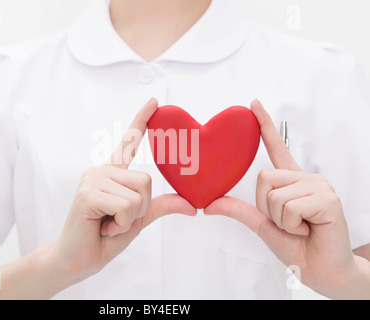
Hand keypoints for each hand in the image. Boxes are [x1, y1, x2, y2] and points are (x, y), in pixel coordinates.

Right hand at [49, 98, 196, 288]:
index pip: (129, 142)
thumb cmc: (105, 237)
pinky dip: (121, 224)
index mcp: (113, 174)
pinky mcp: (87, 193)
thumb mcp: (139, 220)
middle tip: (117, 220)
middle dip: (140, 209)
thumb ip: (161, 206)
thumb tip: (193, 206)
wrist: (78, 261)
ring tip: (108, 223)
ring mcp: (92, 179)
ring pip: (138, 194)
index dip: (141, 120)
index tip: (154, 101)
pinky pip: (125, 206)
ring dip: (129, 218)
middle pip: (146, 180)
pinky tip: (102, 227)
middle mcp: (101, 171)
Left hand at [204, 99, 364, 298]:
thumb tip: (208, 204)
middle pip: (264, 178)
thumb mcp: (262, 224)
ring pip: (275, 194)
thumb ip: (239, 210)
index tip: (253, 104)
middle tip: (288, 222)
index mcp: (291, 180)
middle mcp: (305, 177)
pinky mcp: (327, 198)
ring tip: (300, 226)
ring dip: (281, 219)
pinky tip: (309, 229)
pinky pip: (289, 206)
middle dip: (267, 207)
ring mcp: (318, 185)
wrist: (320, 270)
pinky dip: (292, 225)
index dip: (264, 125)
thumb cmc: (295, 245)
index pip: (276, 147)